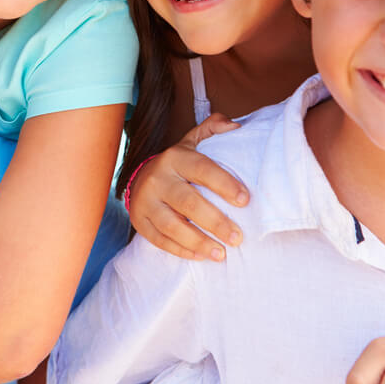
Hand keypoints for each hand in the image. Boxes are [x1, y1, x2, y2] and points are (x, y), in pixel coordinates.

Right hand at [128, 113, 245, 260]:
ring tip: (221, 254)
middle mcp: (158, 178)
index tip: (245, 201)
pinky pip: (160, 240)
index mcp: (175, 157)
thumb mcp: (193, 142)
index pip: (202, 169)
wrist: (141, 177)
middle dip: (215, 222)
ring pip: (172, 226)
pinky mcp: (139, 221)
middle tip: (237, 237)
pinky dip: (181, 250)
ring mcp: (145, 202)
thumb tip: (235, 127)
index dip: (224, 184)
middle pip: (188, 202)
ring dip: (199, 242)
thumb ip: (213, 129)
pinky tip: (201, 256)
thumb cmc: (178, 164)